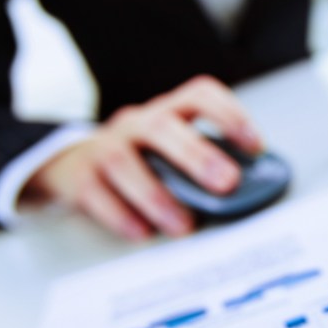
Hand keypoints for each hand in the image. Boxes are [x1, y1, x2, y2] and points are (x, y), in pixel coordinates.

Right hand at [22, 75, 263, 239]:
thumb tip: (247, 196)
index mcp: (169, 112)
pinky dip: (120, 215)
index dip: (230, 115)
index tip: (256, 146)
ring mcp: (104, 146)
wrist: (71, 165)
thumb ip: (203, 166)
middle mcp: (137, 123)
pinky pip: (95, 192)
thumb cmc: (141, 161)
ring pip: (125, 162)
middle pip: (163, 127)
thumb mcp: (172, 152)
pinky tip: (142, 232)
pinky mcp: (79, 175)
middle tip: (226, 183)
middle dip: (197, 155)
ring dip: (156, 196)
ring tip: (184, 225)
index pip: (200, 95)